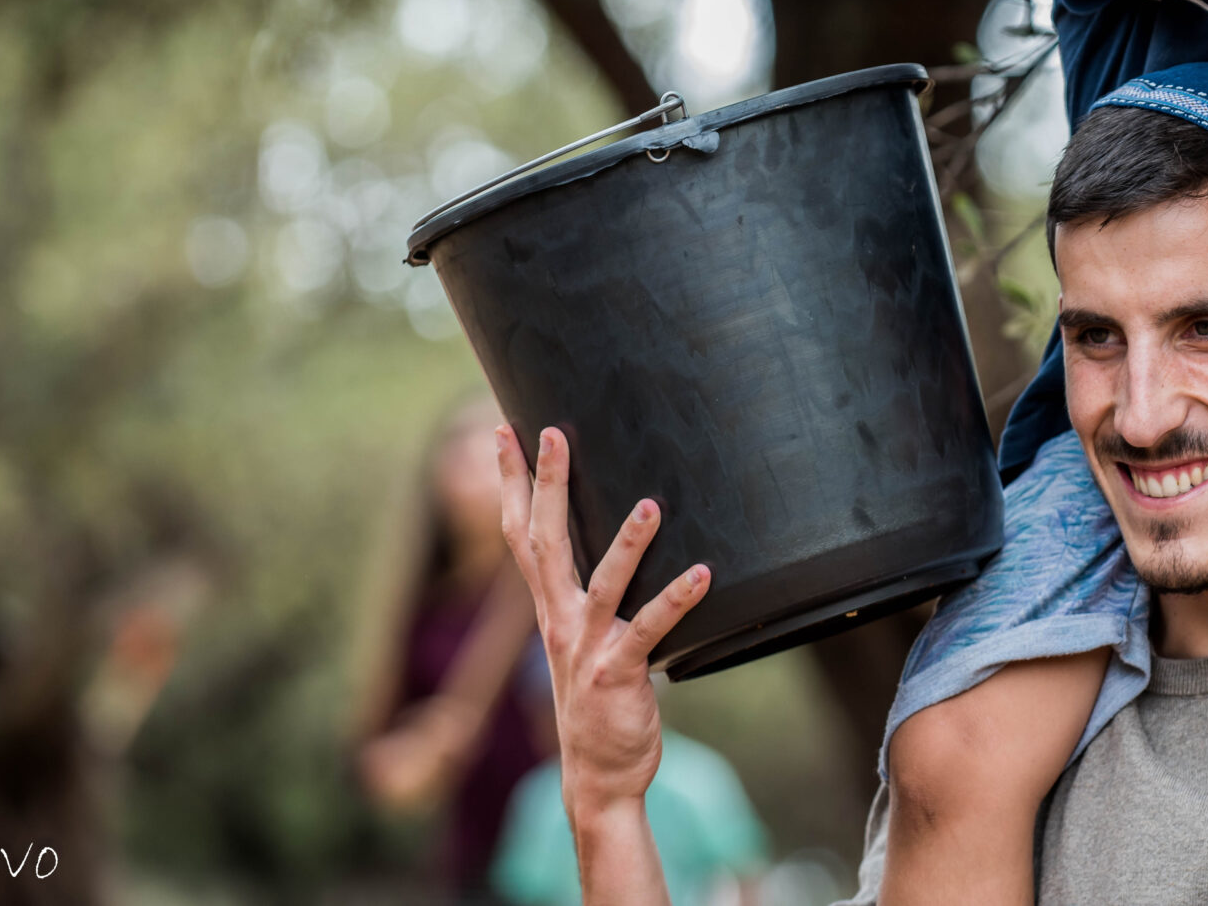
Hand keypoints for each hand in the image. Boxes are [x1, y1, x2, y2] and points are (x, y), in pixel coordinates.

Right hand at [494, 424, 711, 825]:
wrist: (597, 774)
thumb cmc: (599, 699)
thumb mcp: (585, 637)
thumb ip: (593, 594)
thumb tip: (622, 540)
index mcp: (551, 607)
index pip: (521, 533)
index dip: (511, 483)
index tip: (505, 432)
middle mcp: (560, 621)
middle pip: (547, 543)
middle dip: (548, 486)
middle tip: (552, 434)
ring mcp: (586, 647)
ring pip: (603, 585)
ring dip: (626, 544)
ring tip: (650, 505)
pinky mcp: (617, 673)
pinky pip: (648, 630)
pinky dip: (675, 600)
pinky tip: (702, 575)